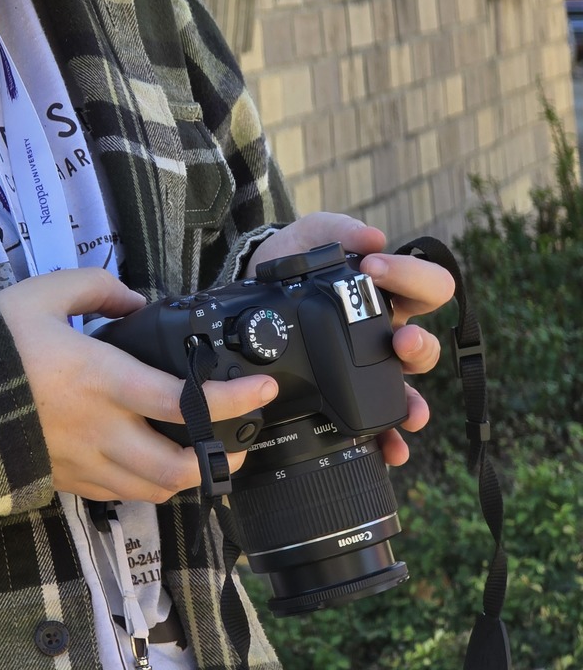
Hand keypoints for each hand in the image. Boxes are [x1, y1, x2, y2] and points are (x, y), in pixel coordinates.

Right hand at [0, 268, 278, 502]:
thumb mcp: (47, 292)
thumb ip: (101, 288)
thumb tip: (137, 298)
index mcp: (100, 378)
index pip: (184, 400)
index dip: (233, 400)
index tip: (263, 390)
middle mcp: (98, 428)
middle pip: (178, 467)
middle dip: (220, 459)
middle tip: (240, 439)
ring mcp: (80, 461)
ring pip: (152, 490)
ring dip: (188, 478)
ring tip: (204, 456)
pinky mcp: (62, 478)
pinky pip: (116, 493)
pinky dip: (145, 484)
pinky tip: (148, 462)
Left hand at [246, 213, 452, 465]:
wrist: (250, 285)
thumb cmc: (294, 258)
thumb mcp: (313, 233)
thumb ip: (339, 230)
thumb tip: (374, 238)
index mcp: (389, 292)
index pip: (428, 286)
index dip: (412, 277)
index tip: (374, 267)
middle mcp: (386, 333)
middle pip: (425, 347)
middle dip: (420, 346)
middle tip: (399, 340)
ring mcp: (369, 366)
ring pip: (407, 389)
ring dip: (413, 398)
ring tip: (408, 405)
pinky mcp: (345, 393)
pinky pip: (376, 422)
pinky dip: (389, 438)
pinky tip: (390, 449)